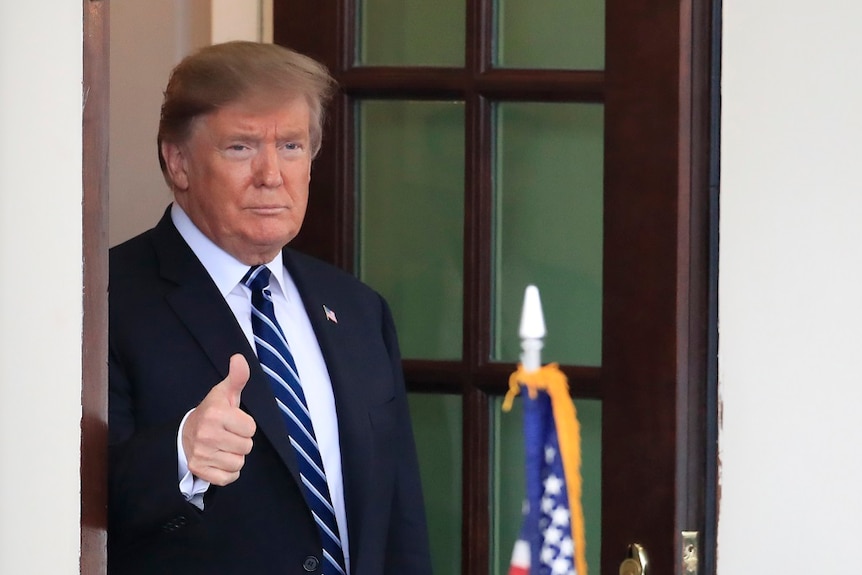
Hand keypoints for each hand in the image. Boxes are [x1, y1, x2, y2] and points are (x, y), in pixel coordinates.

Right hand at [182, 354, 256, 485]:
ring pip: (238, 463)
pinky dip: (228, 471)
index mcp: (215, 414)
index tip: (233, 421)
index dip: (246, 425)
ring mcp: (201, 454)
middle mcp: (206, 434)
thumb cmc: (212, 412)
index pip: (250, 428)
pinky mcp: (199, 470)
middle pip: (246, 447)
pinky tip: (220, 459)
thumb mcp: (224, 393)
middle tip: (227, 434)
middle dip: (241, 441)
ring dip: (235, 456)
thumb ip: (237, 377)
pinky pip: (228, 478)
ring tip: (223, 446)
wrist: (186, 433)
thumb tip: (239, 358)